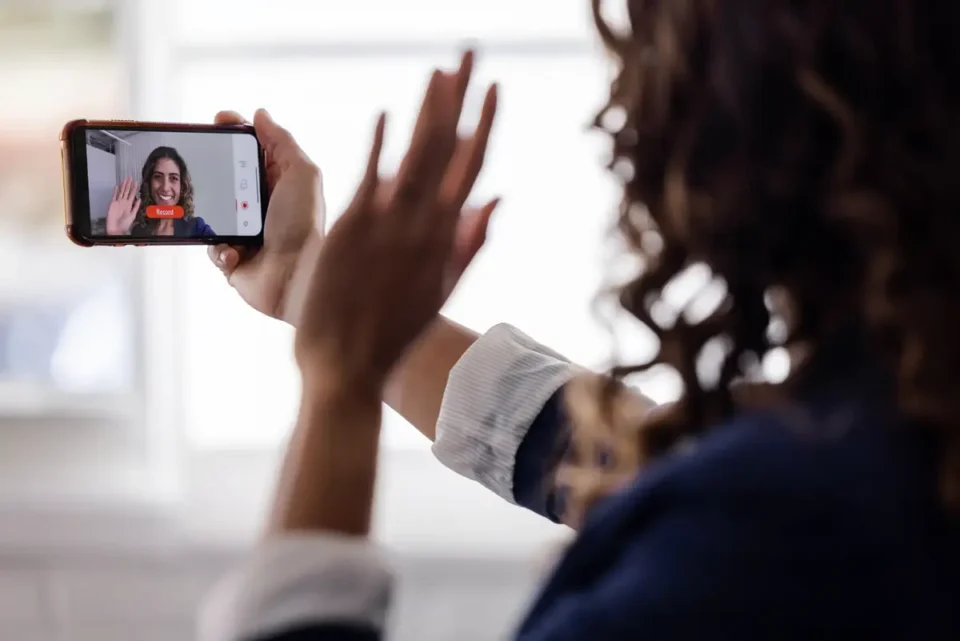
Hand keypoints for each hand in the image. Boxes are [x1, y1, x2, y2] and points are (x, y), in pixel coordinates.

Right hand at [105, 177, 139, 234]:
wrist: (116, 229)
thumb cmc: (124, 224)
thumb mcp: (133, 215)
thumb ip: (136, 207)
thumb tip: (139, 200)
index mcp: (129, 205)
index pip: (132, 194)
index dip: (134, 188)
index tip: (136, 182)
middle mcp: (124, 203)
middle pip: (127, 191)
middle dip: (129, 185)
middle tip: (130, 177)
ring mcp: (118, 203)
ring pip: (121, 192)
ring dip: (123, 186)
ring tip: (125, 179)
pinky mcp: (112, 204)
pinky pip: (114, 196)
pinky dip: (115, 191)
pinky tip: (117, 186)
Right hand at [208, 109, 323, 323]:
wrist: (295, 277)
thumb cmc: (303, 225)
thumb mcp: (302, 174)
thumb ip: (282, 142)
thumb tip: (260, 114)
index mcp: (279, 183)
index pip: (252, 151)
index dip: (235, 133)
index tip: (217, 120)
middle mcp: (261, 207)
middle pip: (227, 178)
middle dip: (212, 170)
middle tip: (199, 162)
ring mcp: (245, 233)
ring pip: (211, 213)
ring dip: (213, 214)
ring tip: (224, 219)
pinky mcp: (233, 259)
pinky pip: (212, 247)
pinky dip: (220, 248)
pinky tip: (236, 252)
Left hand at [210, 54, 498, 329]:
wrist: (347, 367)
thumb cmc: (391, 335)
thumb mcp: (441, 291)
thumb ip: (470, 242)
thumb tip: (498, 199)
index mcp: (444, 238)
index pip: (471, 167)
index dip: (483, 123)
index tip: (493, 87)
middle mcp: (422, 225)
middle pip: (446, 149)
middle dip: (460, 97)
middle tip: (469, 54)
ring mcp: (388, 225)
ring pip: (415, 155)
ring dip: (428, 110)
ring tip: (441, 70)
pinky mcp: (351, 229)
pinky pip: (369, 176)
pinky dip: (380, 145)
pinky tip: (388, 113)